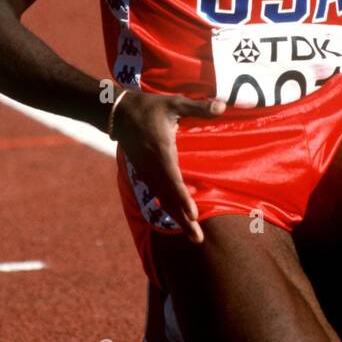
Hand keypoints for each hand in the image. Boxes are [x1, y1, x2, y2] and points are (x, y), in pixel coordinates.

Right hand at [113, 91, 225, 242]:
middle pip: (169, 197)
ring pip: (163, 200)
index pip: (173, 178)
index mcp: (161, 151)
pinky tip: (178, 220)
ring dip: (177, 218)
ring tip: (193, 235)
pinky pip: (158, 195)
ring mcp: (147, 172)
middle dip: (183, 219)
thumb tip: (223, 105)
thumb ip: (199, 107)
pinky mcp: (144, 174)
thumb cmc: (150, 107)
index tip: (193, 213)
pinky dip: (169, 209)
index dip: (182, 197)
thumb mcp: (174, 103)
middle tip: (197, 238)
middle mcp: (153, 167)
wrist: (118, 114)